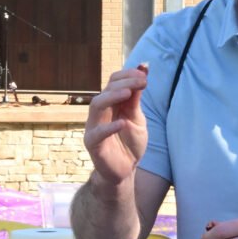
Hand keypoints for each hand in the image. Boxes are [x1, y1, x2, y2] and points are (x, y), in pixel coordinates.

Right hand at [83, 64, 149, 185]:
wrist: (126, 169)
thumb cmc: (130, 142)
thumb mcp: (137, 118)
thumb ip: (136, 98)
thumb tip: (143, 69)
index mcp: (110, 104)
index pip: (113, 82)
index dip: (127, 75)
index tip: (144, 73)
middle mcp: (100, 112)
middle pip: (105, 91)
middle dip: (124, 84)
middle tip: (142, 81)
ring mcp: (94, 127)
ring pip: (96, 106)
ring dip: (112, 97)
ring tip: (129, 93)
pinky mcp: (93, 144)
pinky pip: (97, 133)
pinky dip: (109, 127)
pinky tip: (122, 123)